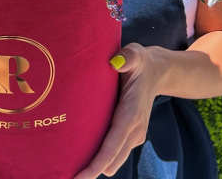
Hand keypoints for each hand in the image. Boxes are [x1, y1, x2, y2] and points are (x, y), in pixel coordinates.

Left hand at [74, 43, 159, 178]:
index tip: (80, 177)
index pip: (112, 145)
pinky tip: (81, 157)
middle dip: (90, 170)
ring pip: (112, 161)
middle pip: (110, 160)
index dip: (96, 164)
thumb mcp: (134, 54)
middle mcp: (134, 130)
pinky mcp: (129, 136)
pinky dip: (100, 159)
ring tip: (69, 170)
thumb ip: (127, 57)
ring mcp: (133, 135)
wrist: (157, 71)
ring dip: (94, 166)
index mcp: (131, 114)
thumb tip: (116, 62)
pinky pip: (112, 154)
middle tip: (64, 174)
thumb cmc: (140, 62)